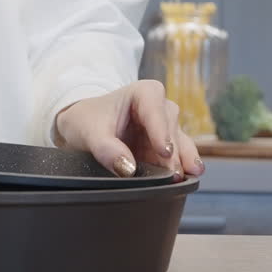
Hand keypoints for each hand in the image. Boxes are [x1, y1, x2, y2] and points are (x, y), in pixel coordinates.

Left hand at [54, 80, 202, 179]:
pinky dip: (181, 167)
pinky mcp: (165, 146)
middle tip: (173, 175)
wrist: (82, 126)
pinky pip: (178, 156)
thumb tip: (127, 168)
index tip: (164, 151)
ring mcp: (165, 128)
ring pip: (179, 143)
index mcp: (143, 93)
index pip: (155, 110)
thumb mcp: (89, 132)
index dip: (161, 131)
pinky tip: (188, 178)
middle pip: (170, 129)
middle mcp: (160, 108)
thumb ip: (105, 149)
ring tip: (188, 176)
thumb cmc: (87, 120)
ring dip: (183, 161)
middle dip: (173, 152)